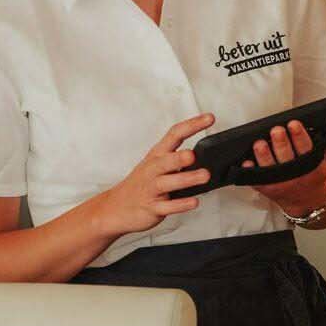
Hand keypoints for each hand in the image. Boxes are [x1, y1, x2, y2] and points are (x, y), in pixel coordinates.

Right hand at [92, 113, 212, 237]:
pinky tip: (194, 201)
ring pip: (167, 182)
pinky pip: (167, 206)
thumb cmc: (141, 184)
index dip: (192, 125)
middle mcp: (153, 170)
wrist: (115, 207)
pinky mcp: (152, 208)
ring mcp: (151, 189)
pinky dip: (181, 204)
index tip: (209, 118)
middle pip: (166, 160)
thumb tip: (206, 155)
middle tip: (193, 155)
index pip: (174, 135)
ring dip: (186, 179)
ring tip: (204, 176)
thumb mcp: (156, 165)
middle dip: (179, 157)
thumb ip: (177, 158)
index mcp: (157, 155)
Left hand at [245, 121, 325, 219]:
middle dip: (281, 144)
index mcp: (316, 170)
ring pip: (270, 170)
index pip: (308, 151)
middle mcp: (298, 179)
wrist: (313, 207)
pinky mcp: (269, 190)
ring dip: (264, 156)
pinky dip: (251, 172)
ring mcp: (282, 186)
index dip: (300, 137)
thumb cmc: (321, 180)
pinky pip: (257, 182)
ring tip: (260, 143)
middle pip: (287, 159)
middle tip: (276, 130)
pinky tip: (247, 162)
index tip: (294, 124)